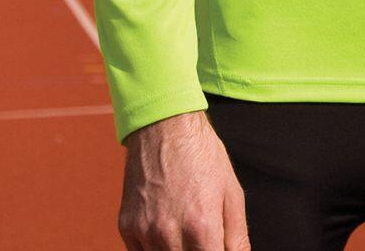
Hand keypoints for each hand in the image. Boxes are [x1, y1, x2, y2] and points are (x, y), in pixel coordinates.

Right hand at [117, 109, 249, 249]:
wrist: (164, 124)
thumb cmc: (201, 154)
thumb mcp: (231, 191)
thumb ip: (237, 235)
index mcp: (202, 227)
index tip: (214, 245)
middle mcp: (170, 234)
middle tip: (200, 237)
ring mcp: (145, 232)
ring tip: (183, 229)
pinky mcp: (127, 226)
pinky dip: (153, 248)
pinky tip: (164, 228)